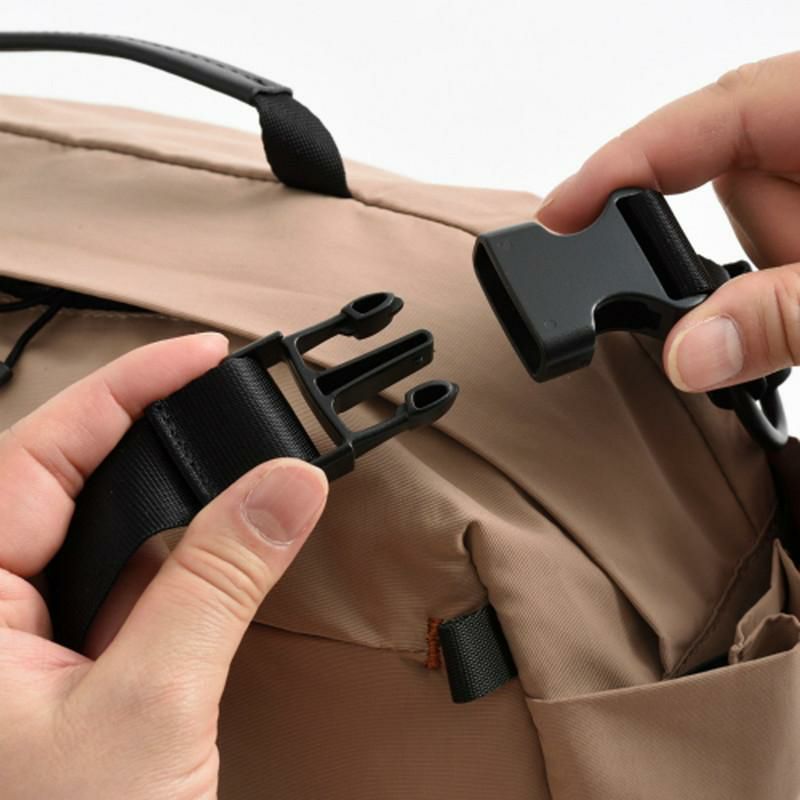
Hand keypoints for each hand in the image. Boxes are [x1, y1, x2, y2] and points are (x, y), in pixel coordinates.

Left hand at [0, 334, 327, 798]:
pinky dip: (169, 563)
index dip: (127, 388)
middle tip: (229, 404)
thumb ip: (220, 580)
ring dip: (168, 504)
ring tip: (231, 470)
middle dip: (152, 439)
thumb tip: (285, 485)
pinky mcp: (56, 669)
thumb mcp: (153, 708)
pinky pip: (113, 589)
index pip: (39, 451)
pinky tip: (212, 553)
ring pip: (94, 538)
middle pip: (64, 482)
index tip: (202, 352)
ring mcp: (16, 641)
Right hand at [536, 52, 799, 392]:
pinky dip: (773, 302)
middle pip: (726, 195)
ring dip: (772, 294)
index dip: (621, 164)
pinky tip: (798, 323)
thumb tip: (687, 355)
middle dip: (742, 268)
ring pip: (752, 237)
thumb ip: (782, 314)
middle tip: (778, 323)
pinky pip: (768, 258)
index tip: (556, 216)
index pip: (708, 115)